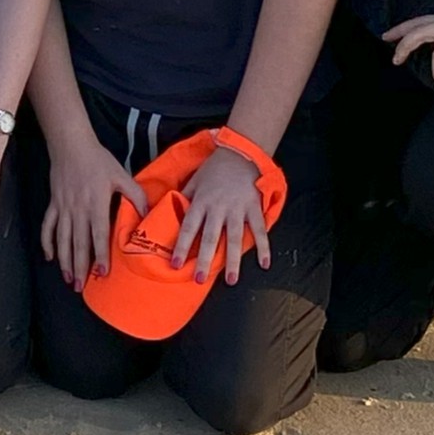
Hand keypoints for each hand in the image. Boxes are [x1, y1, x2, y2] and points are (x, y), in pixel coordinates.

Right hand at [42, 136, 139, 288]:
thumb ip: (135, 195)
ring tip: (68, 279)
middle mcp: (77, 210)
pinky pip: (47, 227)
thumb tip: (148, 215)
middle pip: (78, 243)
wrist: (71, 145)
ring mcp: (63, 208)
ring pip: (62, 239)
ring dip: (64, 260)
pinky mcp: (53, 204)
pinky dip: (47, 243)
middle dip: (79, 266)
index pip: (98, 234)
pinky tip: (49, 257)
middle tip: (81, 287)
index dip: (100, 254)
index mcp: (95, 204)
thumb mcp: (121, 175)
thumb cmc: (98, 160)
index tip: (102, 273)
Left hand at [173, 142, 274, 284]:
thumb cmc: (214, 169)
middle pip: (210, 238)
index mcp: (201, 202)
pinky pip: (259, 230)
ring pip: (234, 239)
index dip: (182, 247)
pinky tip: (264, 264)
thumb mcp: (194, 181)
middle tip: (200, 280)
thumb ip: (185, 198)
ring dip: (233, 261)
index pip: (189, 228)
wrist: (240, 154)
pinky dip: (264, 247)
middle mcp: (218, 208)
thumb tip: (168, 212)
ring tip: (231, 280)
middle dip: (205, 261)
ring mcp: (238, 209)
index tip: (176, 265)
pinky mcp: (254, 208)